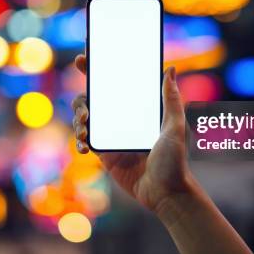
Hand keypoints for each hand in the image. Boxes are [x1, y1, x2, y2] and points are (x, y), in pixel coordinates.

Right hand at [71, 54, 193, 212]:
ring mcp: (111, 135)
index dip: (98, 70)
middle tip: (86, 105)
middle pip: (94, 98)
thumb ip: (171, 99)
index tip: (84, 59)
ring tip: (85, 125)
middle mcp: (122, 118)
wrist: (165, 194)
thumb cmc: (175, 161)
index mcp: (138, 108)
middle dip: (83, 95)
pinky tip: (84, 144)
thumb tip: (170, 68)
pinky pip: (85, 140)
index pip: (117, 83)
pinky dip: (80, 140)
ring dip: (78, 117)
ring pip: (84, 117)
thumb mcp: (174, 127)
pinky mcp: (104, 154)